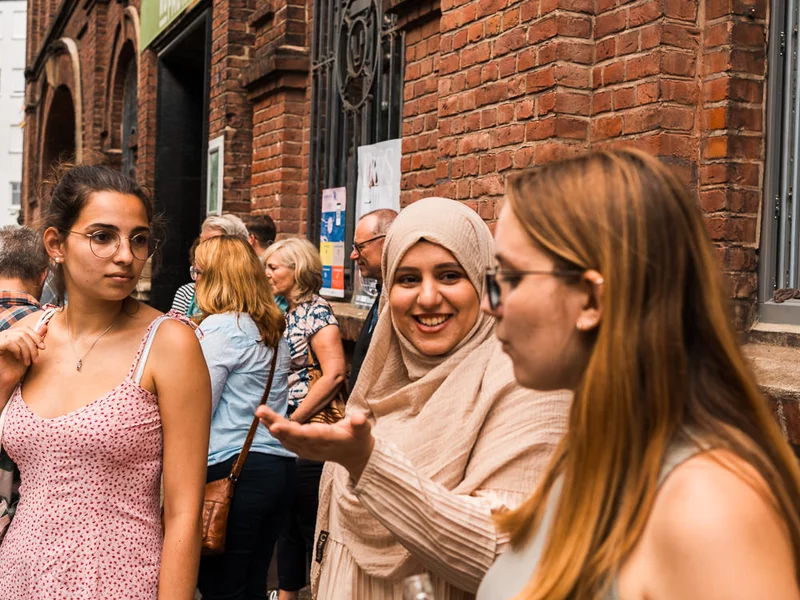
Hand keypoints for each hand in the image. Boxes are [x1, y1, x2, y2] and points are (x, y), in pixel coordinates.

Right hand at [0, 323, 46, 387]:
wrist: (6, 378)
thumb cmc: (17, 365)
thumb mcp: (30, 351)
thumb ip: (35, 339)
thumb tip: (45, 326)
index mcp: (12, 333)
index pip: (26, 329)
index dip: (36, 337)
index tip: (43, 348)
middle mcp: (4, 334)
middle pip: (23, 333)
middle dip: (33, 346)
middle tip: (36, 359)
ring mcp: (0, 339)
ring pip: (18, 338)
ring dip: (27, 351)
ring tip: (28, 362)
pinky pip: (10, 342)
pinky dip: (17, 351)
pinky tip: (18, 359)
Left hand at [256, 406, 374, 481]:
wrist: (354, 456)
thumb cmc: (358, 439)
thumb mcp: (364, 431)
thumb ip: (361, 424)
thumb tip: (359, 418)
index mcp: (327, 439)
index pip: (306, 435)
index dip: (291, 431)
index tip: (276, 426)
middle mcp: (314, 446)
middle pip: (291, 435)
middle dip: (275, 423)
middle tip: (261, 411)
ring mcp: (307, 450)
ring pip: (286, 438)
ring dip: (271, 426)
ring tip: (260, 412)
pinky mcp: (303, 449)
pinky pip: (286, 441)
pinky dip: (275, 432)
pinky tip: (265, 421)